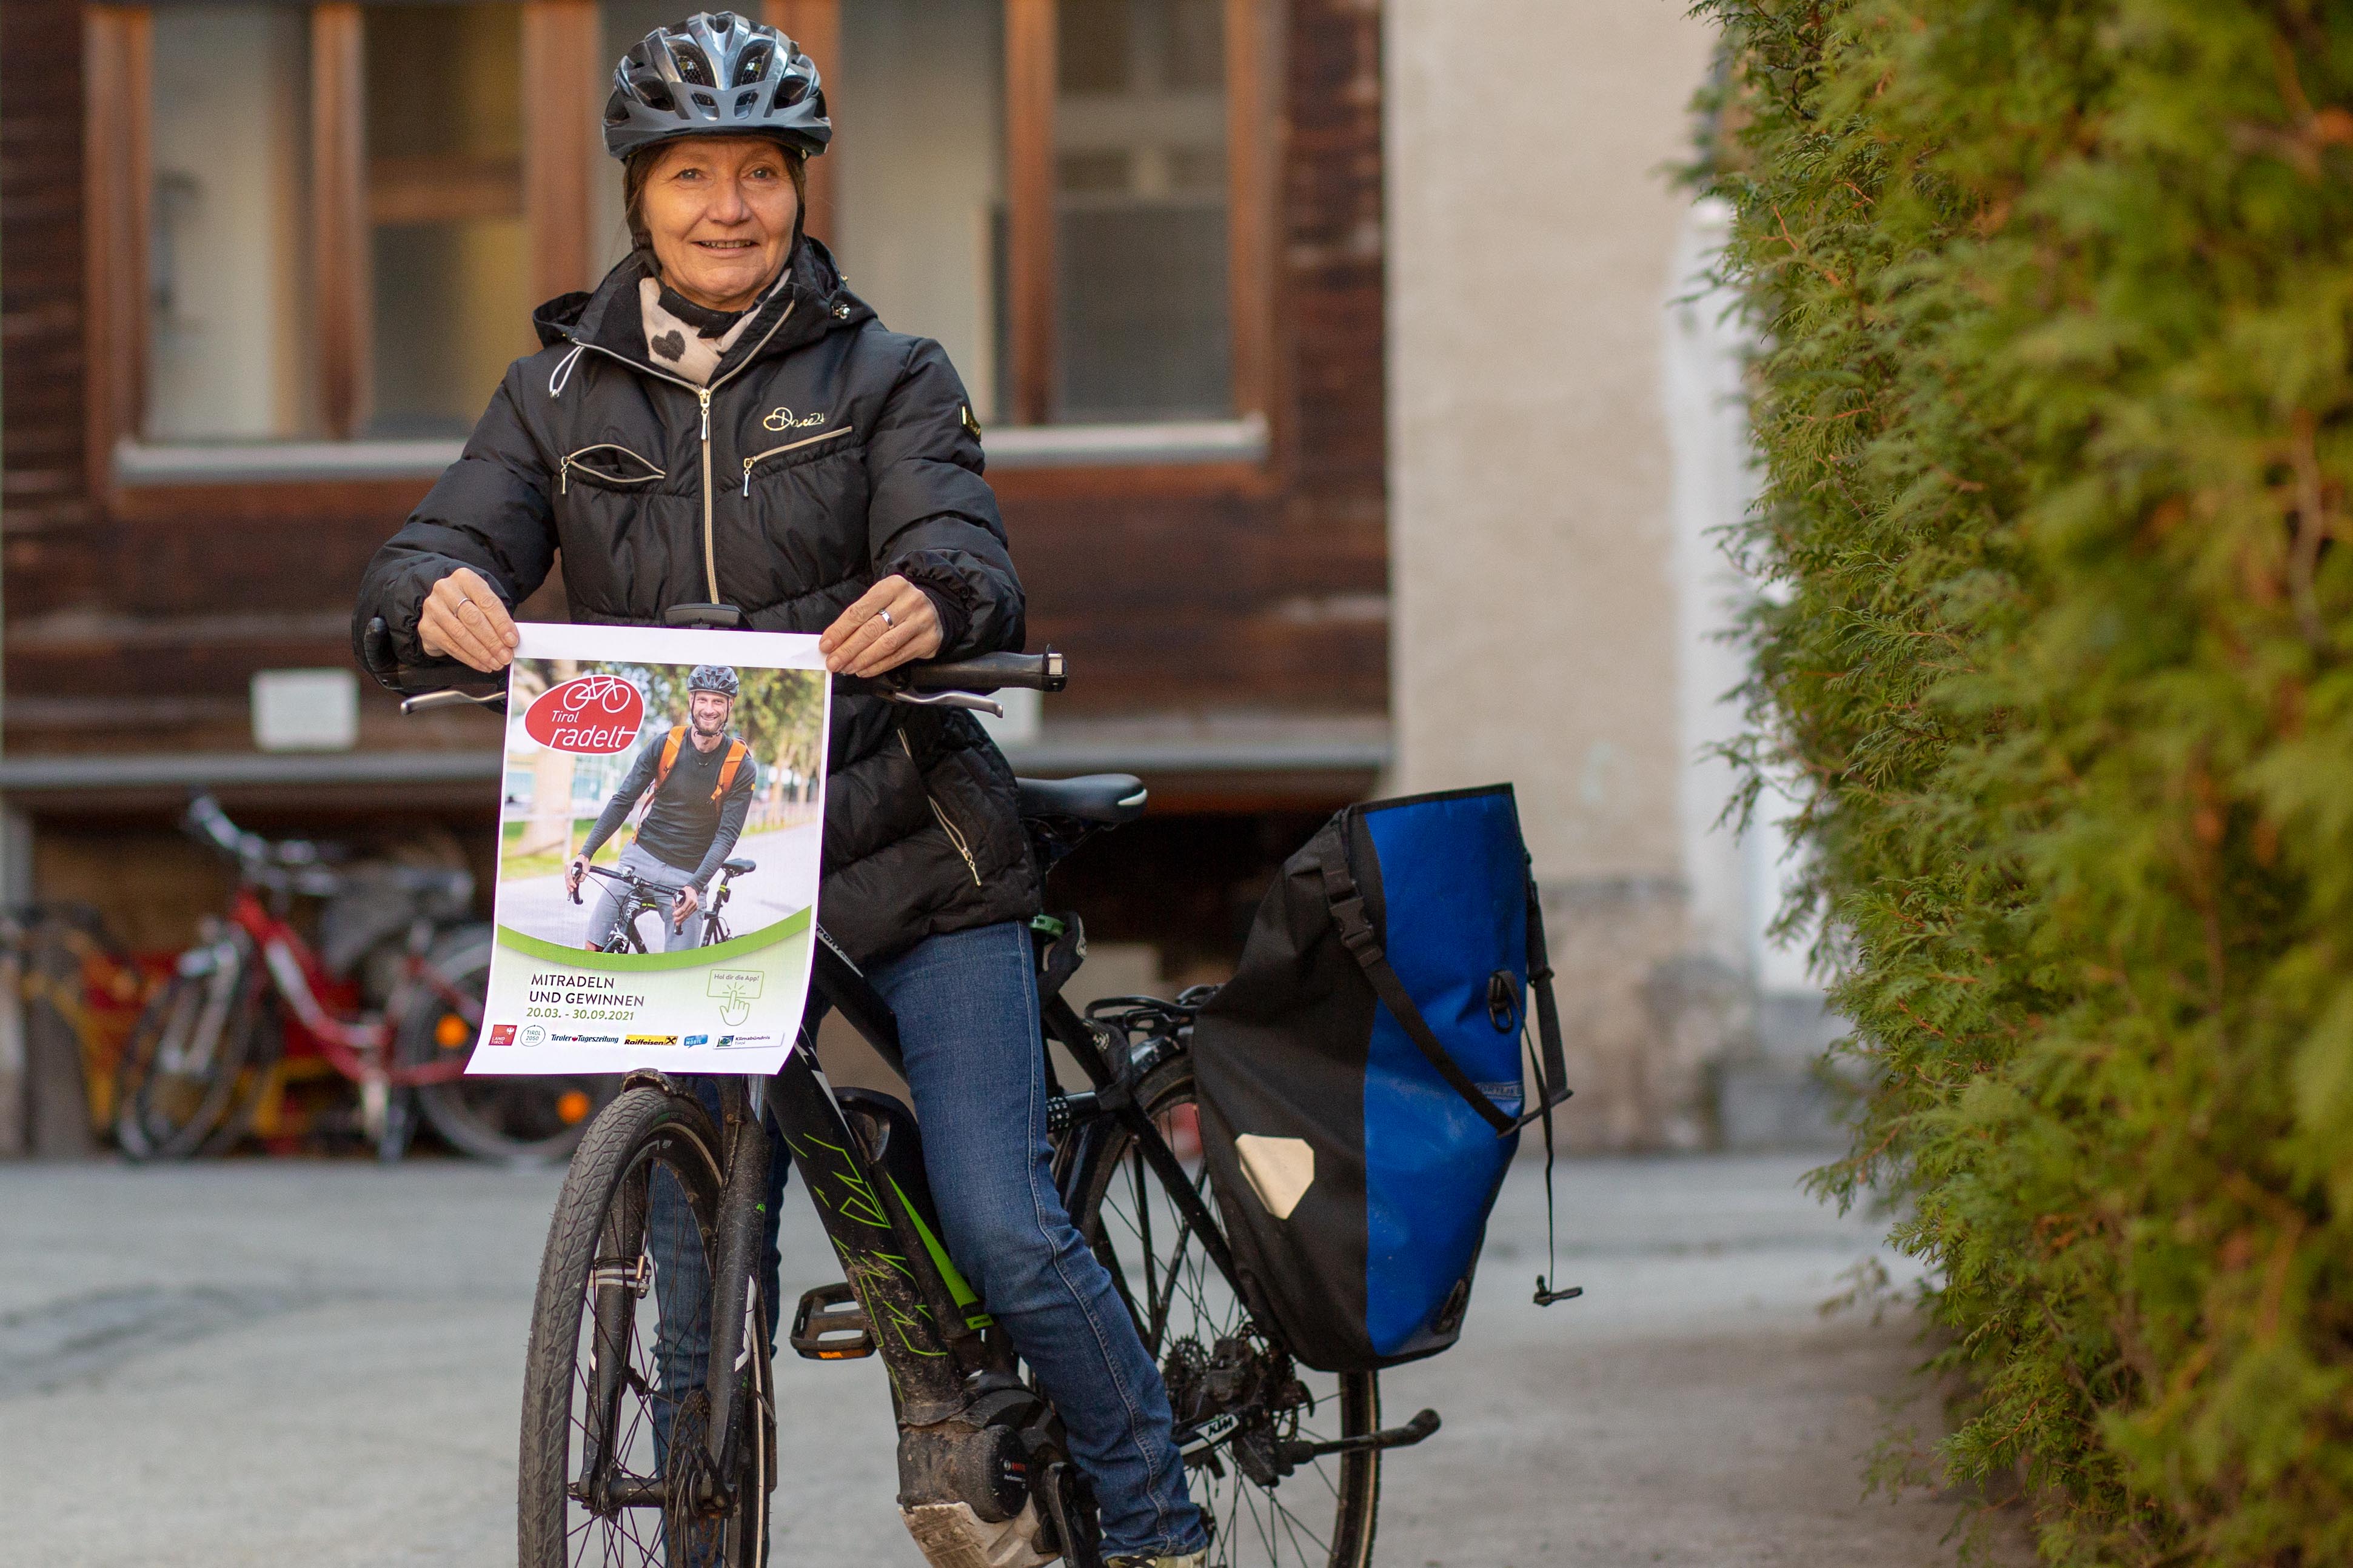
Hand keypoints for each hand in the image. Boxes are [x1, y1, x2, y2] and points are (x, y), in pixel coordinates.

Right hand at [418, 567, 518, 672]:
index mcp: (465, 578)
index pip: (487, 602)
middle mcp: (445, 589)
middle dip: (492, 641)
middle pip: (473, 619)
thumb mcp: (484, 602)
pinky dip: (469, 658)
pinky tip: (482, 664)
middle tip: (505, 656)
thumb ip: (497, 618)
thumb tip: (511, 641)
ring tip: (496, 663)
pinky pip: (450, 645)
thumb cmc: (470, 604)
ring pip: (461, 634)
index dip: (502, 623)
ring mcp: (432, 607)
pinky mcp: (425, 626)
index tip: (512, 640)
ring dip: (481, 652)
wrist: (443, 606)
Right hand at [565, 856, 588, 899]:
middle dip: (569, 885)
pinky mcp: (567, 870)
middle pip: (567, 878)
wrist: (583, 857)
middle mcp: (567, 867)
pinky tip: (569, 888)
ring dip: (568, 885)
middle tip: (571, 890)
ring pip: (566, 879)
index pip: (569, 876)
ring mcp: (566, 868)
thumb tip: (578, 882)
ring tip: (569, 891)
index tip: (574, 886)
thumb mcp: (586, 870)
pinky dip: (568, 882)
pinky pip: (567, 877)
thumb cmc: (585, 862)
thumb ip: (582, 876)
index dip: (571, 882)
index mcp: (570, 865)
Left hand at [671, 884, 701, 931]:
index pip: (683, 908)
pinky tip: (682, 920)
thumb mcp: (678, 894)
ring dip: (682, 919)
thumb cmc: (685, 891)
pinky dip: (685, 917)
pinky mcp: (695, 908)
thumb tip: (674, 909)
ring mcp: (695, 906)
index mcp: (689, 899)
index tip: (674, 915)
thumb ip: (675, 901)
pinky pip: (690, 914)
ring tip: (678, 923)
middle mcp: (693, 903)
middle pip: (686, 913)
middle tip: (675, 921)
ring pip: (688, 914)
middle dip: (680, 918)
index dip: (678, 912)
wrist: (693, 889)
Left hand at [819, 575, 942, 676]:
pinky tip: (864, 670)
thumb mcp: (881, 599)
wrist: (936, 609)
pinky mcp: (928, 640)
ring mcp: (921, 621)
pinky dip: (878, 666)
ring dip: (862, 659)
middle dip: (848, 648)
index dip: (840, 630)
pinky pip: (898, 657)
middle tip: (833, 662)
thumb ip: (860, 616)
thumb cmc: (899, 605)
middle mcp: (909, 601)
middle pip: (872, 629)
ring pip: (886, 645)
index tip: (826, 645)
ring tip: (847, 667)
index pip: (860, 610)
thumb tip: (833, 640)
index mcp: (892, 586)